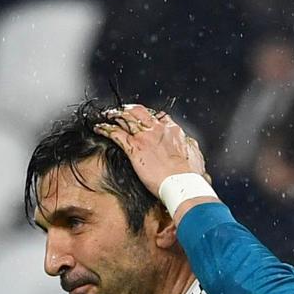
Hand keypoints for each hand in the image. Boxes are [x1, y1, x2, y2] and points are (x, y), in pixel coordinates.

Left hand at [95, 104, 209, 197]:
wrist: (182, 184)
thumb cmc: (190, 176)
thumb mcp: (195, 156)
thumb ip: (190, 148)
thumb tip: (191, 147)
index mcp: (173, 130)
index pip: (159, 116)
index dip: (149, 116)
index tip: (144, 119)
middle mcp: (158, 129)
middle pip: (139, 111)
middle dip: (128, 109)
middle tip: (121, 112)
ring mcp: (145, 137)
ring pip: (126, 118)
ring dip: (114, 115)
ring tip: (107, 116)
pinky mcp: (134, 148)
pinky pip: (115, 133)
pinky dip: (105, 129)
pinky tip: (98, 128)